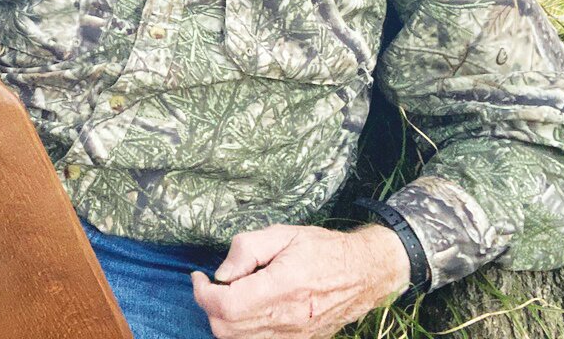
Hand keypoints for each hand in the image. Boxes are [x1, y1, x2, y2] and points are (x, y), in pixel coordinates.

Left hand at [191, 223, 410, 338]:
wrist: (365, 274)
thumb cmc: (324, 249)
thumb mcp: (284, 234)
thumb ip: (247, 249)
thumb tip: (222, 272)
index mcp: (283, 286)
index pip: (227, 305)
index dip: (203, 293)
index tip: (199, 277)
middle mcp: (287, 318)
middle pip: (226, 328)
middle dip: (210, 306)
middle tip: (213, 283)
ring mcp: (293, 335)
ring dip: (224, 319)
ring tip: (231, 293)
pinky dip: (242, 329)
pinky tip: (247, 307)